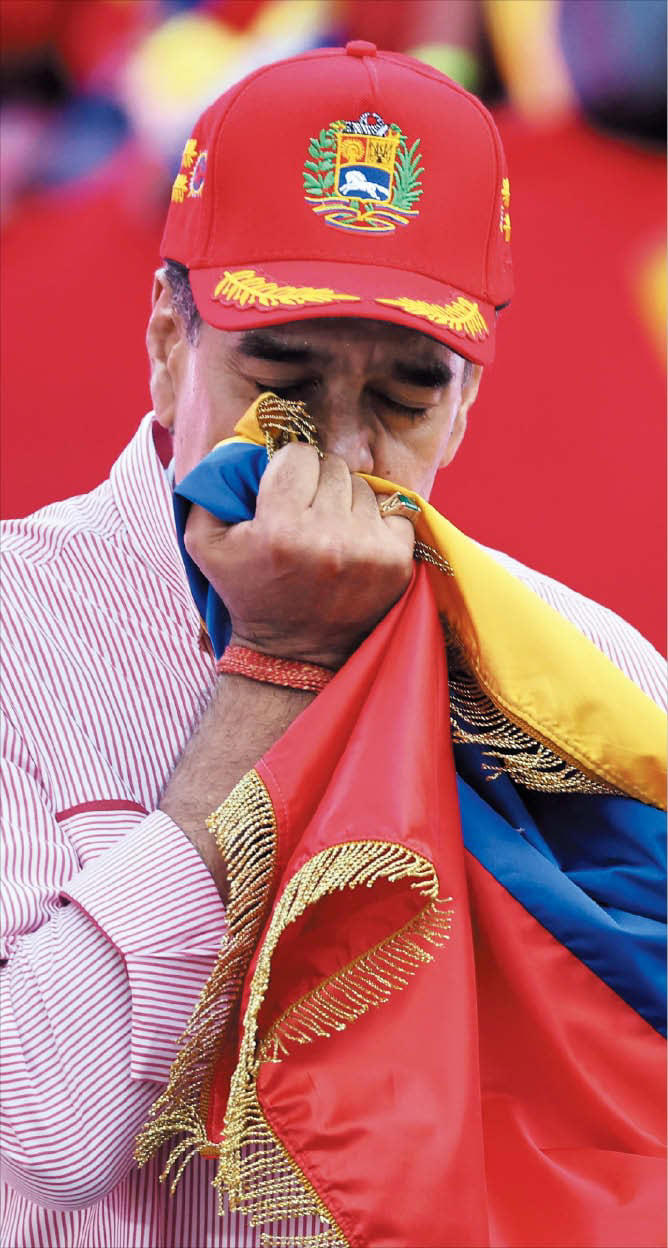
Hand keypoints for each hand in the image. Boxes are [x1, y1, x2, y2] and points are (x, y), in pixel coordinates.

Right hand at [183, 444, 415, 667]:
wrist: (293, 655)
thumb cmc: (247, 593)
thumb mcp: (204, 544)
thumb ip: (209, 487)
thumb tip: (238, 445)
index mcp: (280, 529)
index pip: (298, 455)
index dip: (288, 469)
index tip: (284, 490)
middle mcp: (328, 537)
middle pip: (333, 466)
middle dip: (318, 482)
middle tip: (307, 512)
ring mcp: (367, 550)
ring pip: (363, 486)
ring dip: (346, 500)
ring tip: (329, 531)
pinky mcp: (397, 562)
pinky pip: (395, 509)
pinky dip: (376, 520)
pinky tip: (356, 542)